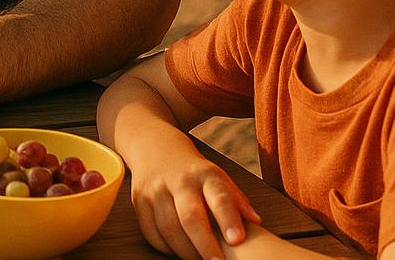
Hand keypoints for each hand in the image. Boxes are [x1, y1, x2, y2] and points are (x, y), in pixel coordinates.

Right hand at [129, 149, 259, 259]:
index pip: (218, 195)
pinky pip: (151, 233)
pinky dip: (166, 247)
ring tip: (199, 259)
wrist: (154, 146)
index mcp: (204, 174)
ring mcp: (155, 190)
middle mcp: (178, 180)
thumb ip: (236, 199)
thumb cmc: (193, 171)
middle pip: (190, 217)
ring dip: (186, 251)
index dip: (228, 218)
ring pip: (169, 229)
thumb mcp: (217, 177)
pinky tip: (177, 250)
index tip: (237, 240)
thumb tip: (256, 221)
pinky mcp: (138, 201)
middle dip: (205, 245)